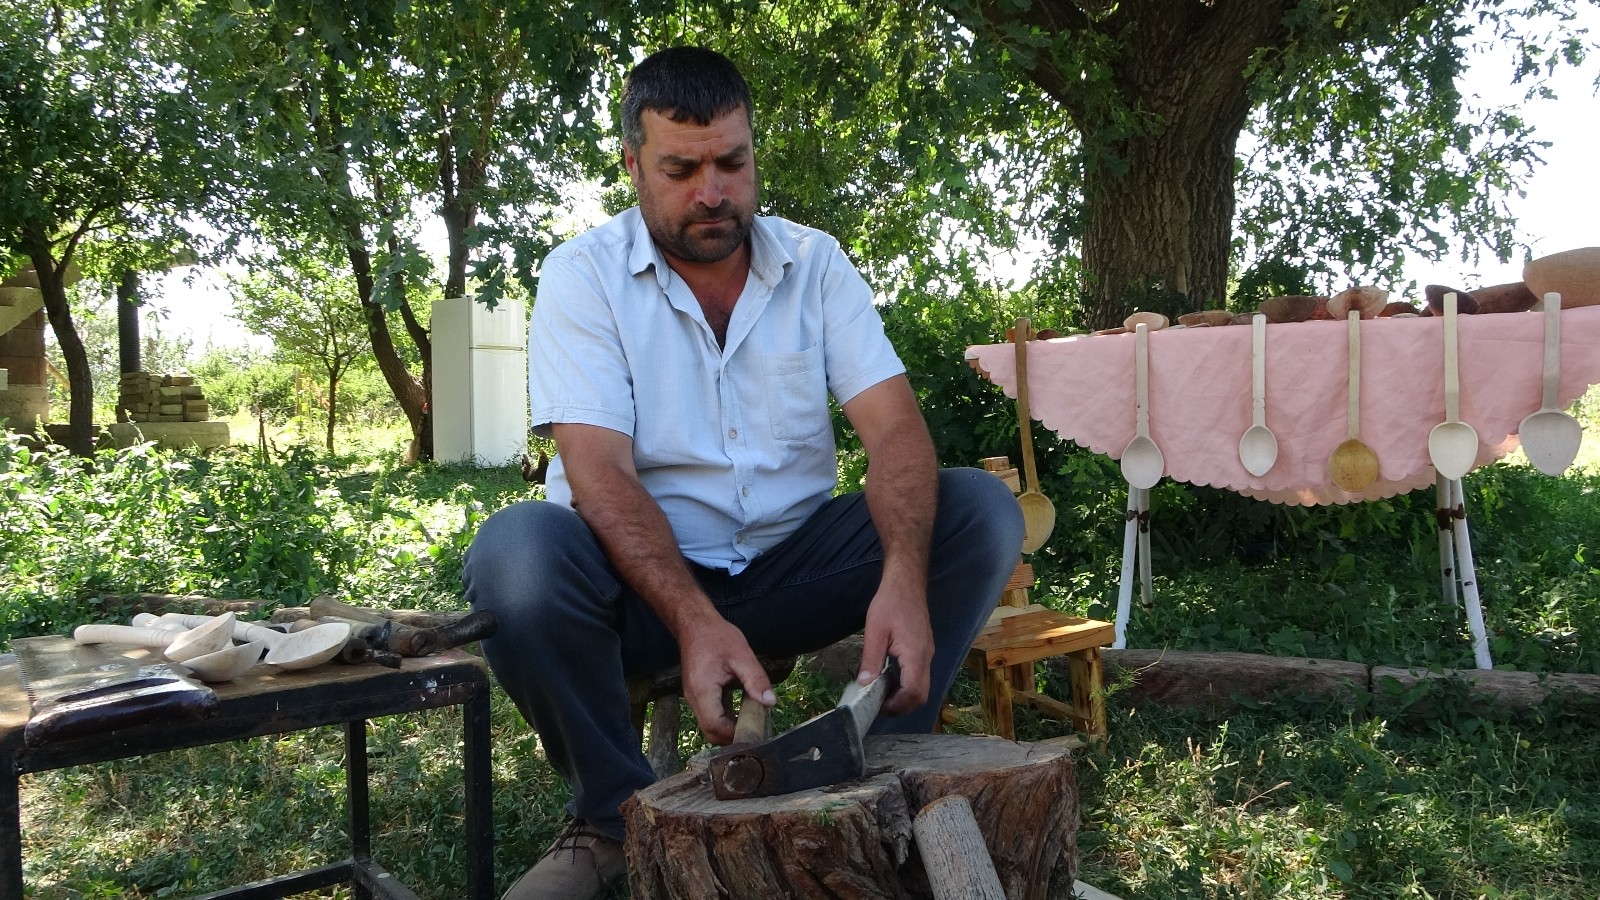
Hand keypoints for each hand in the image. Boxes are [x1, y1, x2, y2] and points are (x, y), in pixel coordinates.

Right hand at [677, 616, 775, 745]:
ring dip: (729, 730)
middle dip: (732, 738)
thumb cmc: (716, 636)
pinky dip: (725, 720)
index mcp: (703, 691)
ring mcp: (693, 698)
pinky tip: (742, 714)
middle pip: (710, 732)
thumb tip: (770, 702)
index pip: (715, 726)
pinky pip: (710, 715)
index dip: (735, 735)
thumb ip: (756, 679)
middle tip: (757, 733)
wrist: (694, 624)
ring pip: (709, 726)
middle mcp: (693, 699)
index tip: (756, 733)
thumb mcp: (741, 654)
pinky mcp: (697, 695)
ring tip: (753, 725)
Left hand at [858, 583, 932, 716]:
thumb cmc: (890, 603)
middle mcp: (926, 657)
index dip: (897, 704)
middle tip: (879, 705)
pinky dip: (907, 685)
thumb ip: (871, 659)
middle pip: (921, 695)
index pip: (913, 691)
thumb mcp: (875, 631)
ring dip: (904, 696)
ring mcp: (927, 654)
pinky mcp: (924, 650)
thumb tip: (865, 684)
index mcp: (915, 654)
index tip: (878, 705)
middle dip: (902, 706)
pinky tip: (889, 680)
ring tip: (882, 695)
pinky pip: (920, 675)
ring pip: (922, 686)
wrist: (907, 583)